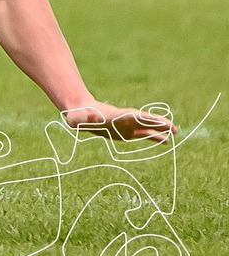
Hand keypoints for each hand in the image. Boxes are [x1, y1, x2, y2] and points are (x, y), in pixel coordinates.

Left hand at [60, 101, 174, 142]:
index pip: (132, 116)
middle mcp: (124, 119)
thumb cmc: (79, 115)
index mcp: (114, 116)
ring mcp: (127, 126)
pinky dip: (154, 138)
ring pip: (147, 127)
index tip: (158, 121)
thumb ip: (87, 118)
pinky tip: (165, 142)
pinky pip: (143, 135)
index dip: (145, 119)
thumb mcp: (79, 117)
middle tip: (174, 127)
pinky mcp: (127, 133)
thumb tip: (94, 117)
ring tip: (175, 133)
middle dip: (159, 123)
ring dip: (161, 130)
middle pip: (144, 120)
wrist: (80, 114)